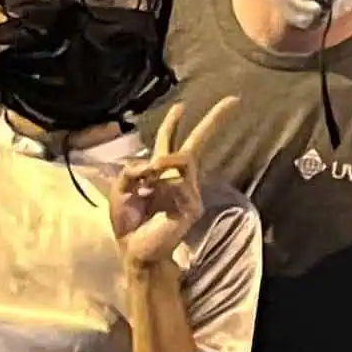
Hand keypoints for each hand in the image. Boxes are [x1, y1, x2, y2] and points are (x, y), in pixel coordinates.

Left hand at [107, 98, 237, 270]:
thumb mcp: (119, 191)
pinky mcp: (191, 203)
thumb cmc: (128, 223)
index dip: (173, 123)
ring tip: (147, 172)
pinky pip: (180, 178)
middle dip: (213, 120)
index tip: (181, 104)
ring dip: (163, 158)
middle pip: (197, 143)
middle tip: (232, 100)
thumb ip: (130, 171)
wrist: (136, 251)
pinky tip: (149, 188)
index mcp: (159, 174)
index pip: (169, 143)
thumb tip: (151, 163)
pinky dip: (162, 176)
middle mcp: (177, 178)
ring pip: (183, 157)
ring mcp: (188, 190)